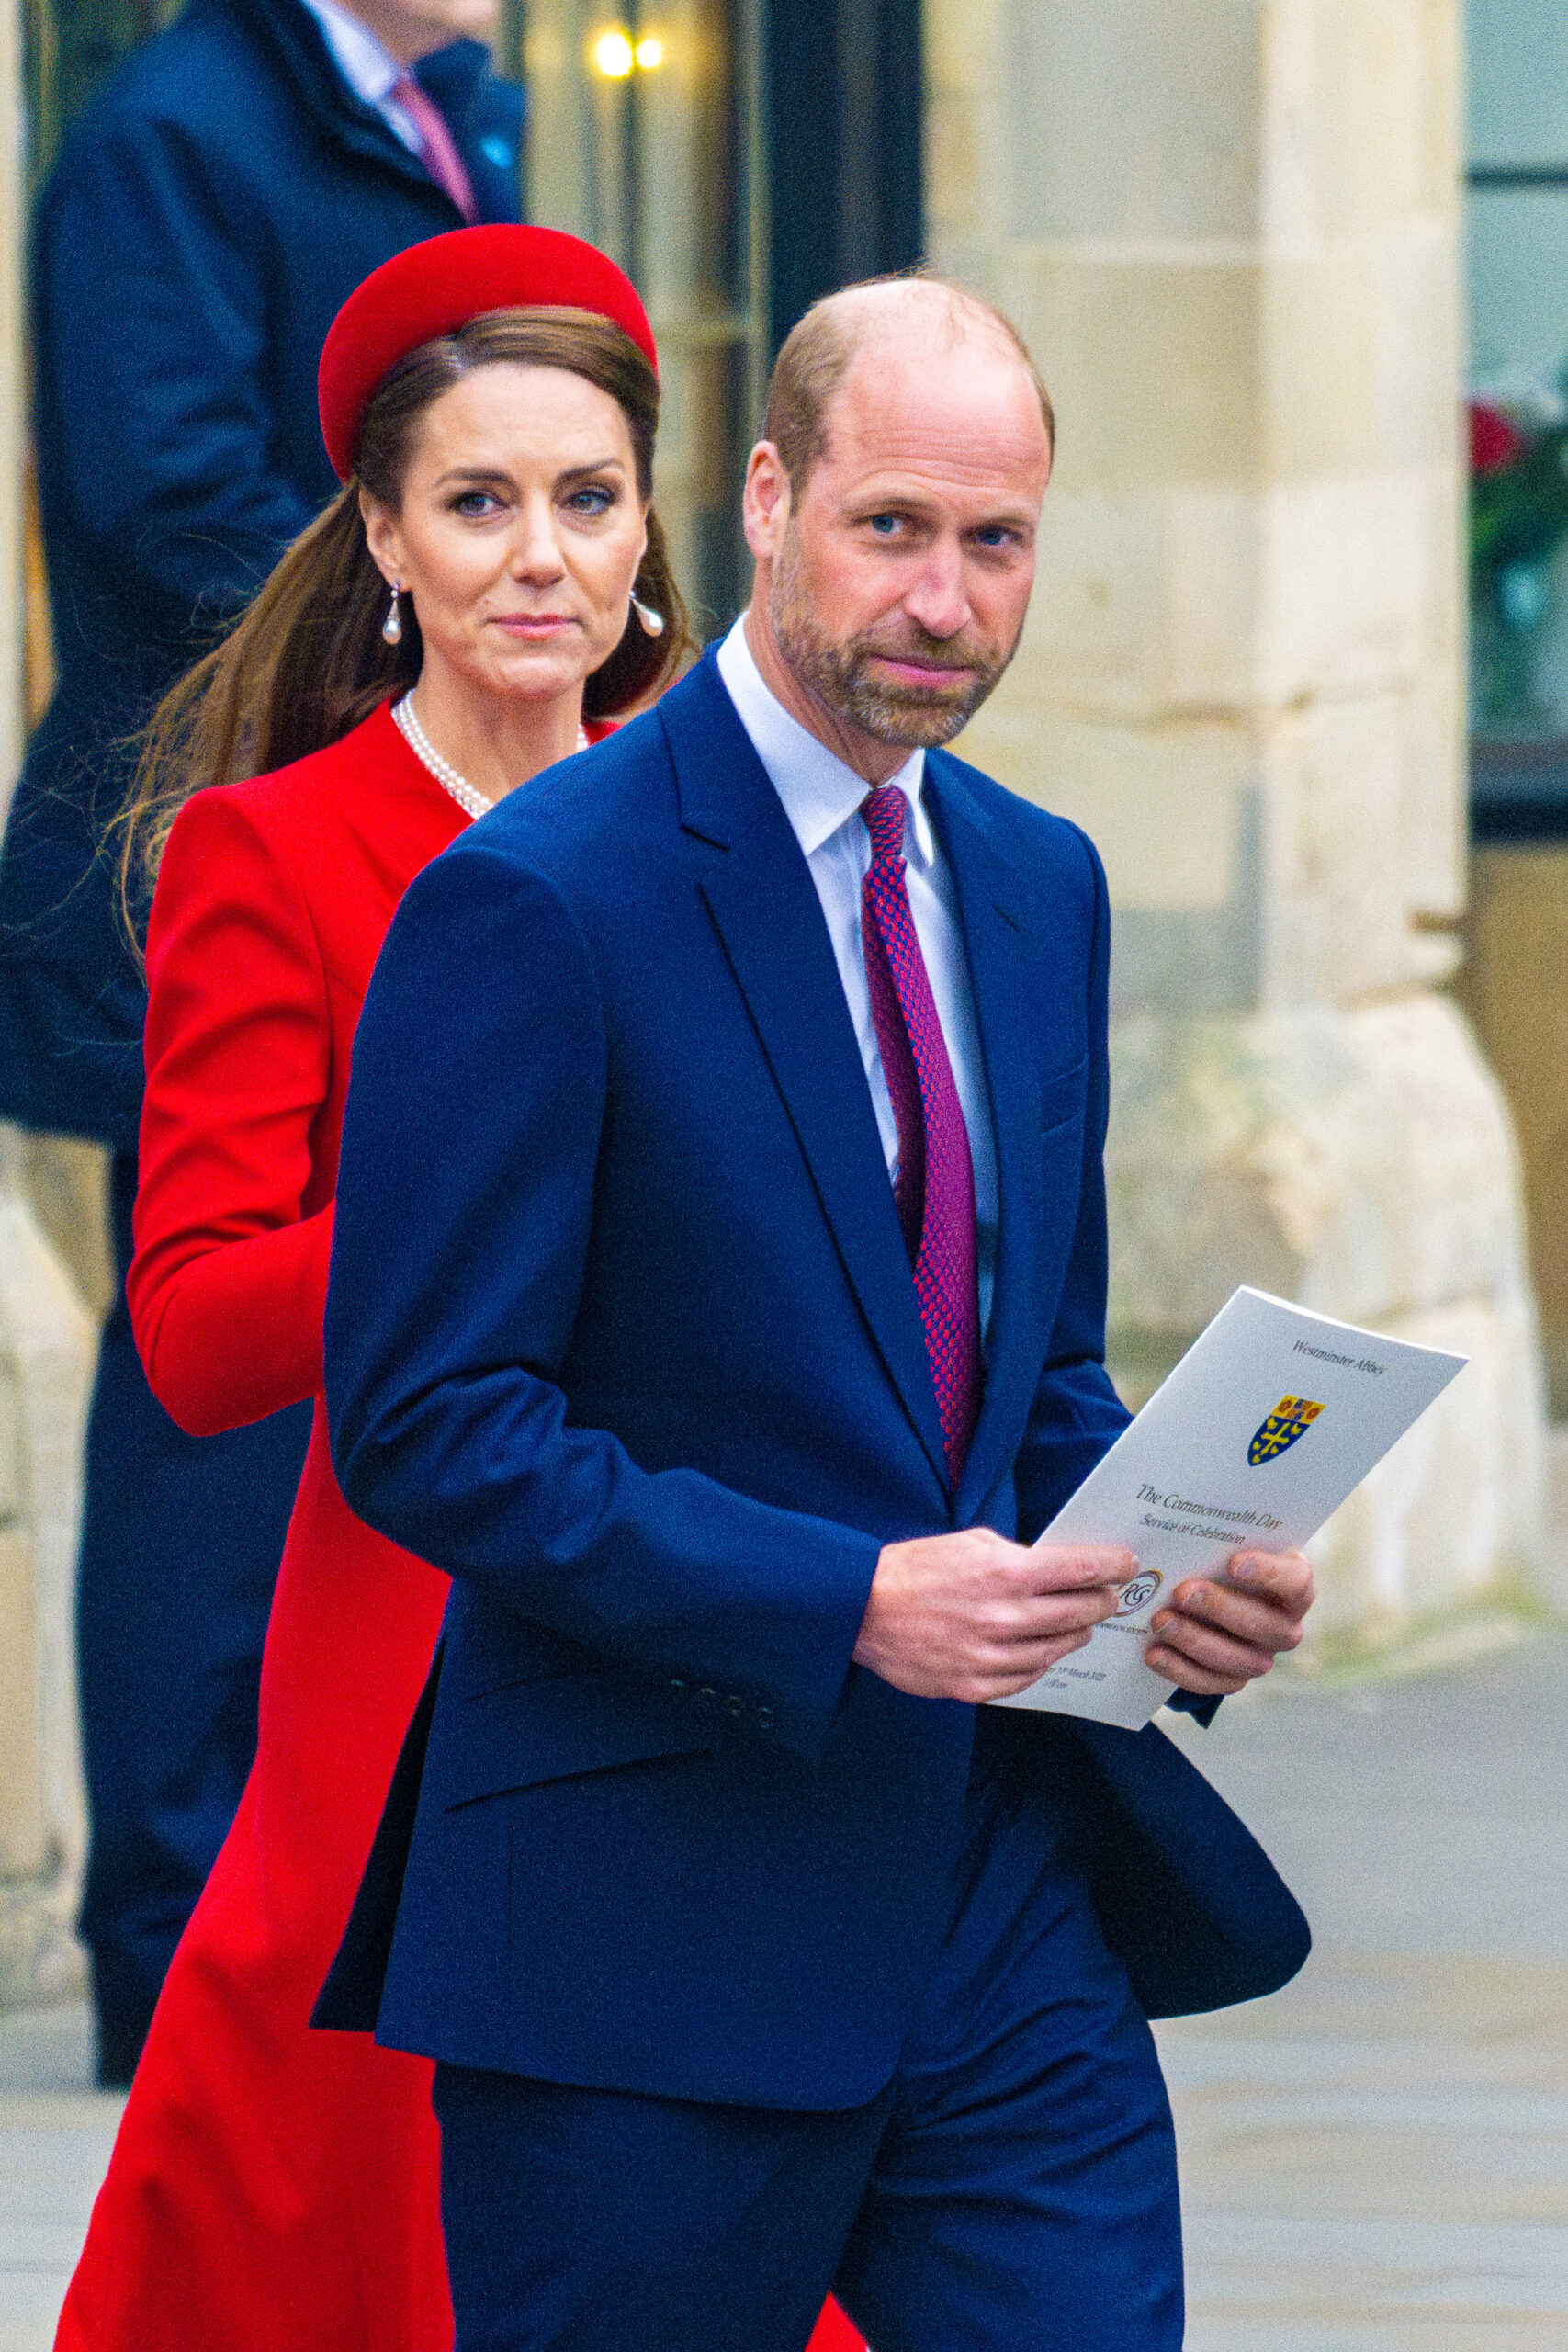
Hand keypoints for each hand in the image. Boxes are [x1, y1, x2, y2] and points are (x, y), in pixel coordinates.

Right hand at [852, 1530, 1131, 1703]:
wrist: (863, 1610)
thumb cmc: (915, 1570)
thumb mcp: (971, 1544)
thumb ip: (1018, 1557)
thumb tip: (1057, 1567)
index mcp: (1006, 1573)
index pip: (1080, 1570)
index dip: (1111, 1566)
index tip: (1125, 1564)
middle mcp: (1005, 1617)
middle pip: (1079, 1612)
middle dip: (1102, 1601)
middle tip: (1110, 1596)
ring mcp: (991, 1656)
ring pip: (1058, 1649)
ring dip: (1076, 1633)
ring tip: (1081, 1624)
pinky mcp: (975, 1685)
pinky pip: (1027, 1677)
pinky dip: (1042, 1662)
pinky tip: (1044, 1650)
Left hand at [1144, 1548, 1314, 1696]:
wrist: (1214, 1597)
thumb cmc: (1222, 1561)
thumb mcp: (1226, 1546)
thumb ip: (1219, 1539)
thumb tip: (1178, 1523)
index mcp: (1294, 1587)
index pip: (1295, 1583)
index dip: (1268, 1574)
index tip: (1233, 1563)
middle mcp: (1285, 1627)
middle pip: (1263, 1625)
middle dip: (1220, 1608)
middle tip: (1182, 1591)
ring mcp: (1262, 1656)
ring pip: (1238, 1659)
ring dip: (1195, 1640)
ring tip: (1161, 1620)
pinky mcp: (1235, 1679)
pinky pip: (1212, 1682)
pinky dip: (1181, 1669)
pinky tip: (1154, 1652)